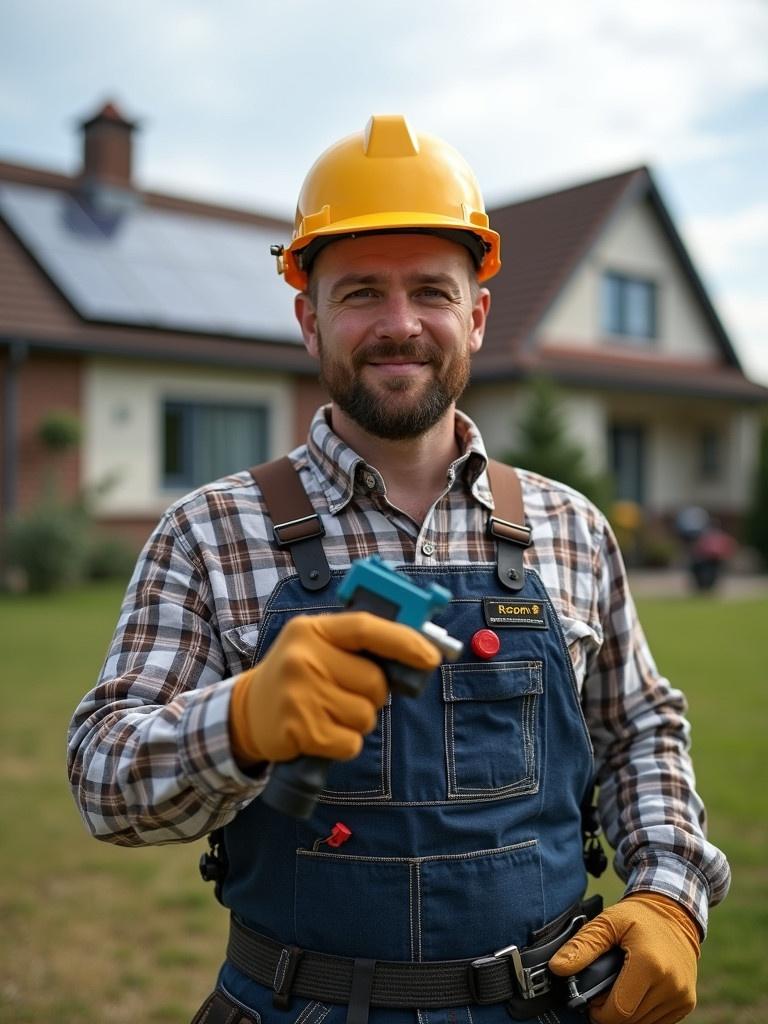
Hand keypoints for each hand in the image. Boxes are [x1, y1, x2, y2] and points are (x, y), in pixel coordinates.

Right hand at [229, 611, 440, 764]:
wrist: (247, 713)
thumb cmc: (298, 677)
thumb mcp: (318, 647)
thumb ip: (359, 645)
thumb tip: (419, 652)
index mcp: (313, 629)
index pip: (366, 628)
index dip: (404, 641)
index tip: (431, 658)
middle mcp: (303, 657)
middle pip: (374, 682)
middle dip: (372, 695)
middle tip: (344, 694)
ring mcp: (299, 694)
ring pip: (365, 716)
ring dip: (356, 722)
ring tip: (327, 713)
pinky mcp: (298, 729)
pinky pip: (349, 743)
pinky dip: (343, 744)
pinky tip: (319, 733)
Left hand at [549, 892, 700, 1023]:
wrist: (673, 913)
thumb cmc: (638, 917)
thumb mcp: (607, 922)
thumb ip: (582, 946)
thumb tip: (557, 968)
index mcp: (650, 964)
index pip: (619, 1011)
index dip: (599, 1011)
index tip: (591, 1000)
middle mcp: (671, 984)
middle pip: (630, 1019)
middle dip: (611, 1011)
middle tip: (603, 991)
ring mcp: (682, 995)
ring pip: (644, 1023)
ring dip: (627, 1012)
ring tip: (619, 988)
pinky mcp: (687, 1002)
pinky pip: (659, 1022)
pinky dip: (643, 1012)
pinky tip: (635, 992)